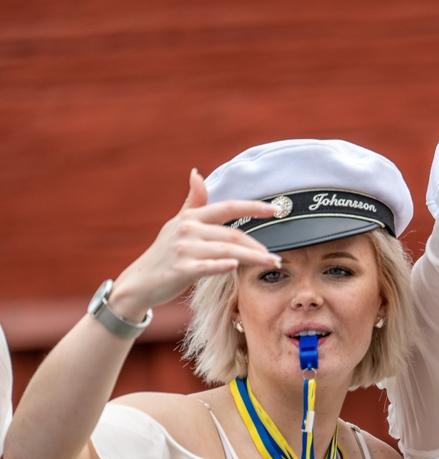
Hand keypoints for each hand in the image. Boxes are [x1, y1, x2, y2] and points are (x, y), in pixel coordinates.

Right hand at [109, 169, 279, 318]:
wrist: (140, 282)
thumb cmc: (164, 254)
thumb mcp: (177, 224)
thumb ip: (193, 202)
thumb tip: (197, 173)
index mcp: (191, 218)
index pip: (228, 207)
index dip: (253, 207)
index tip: (276, 209)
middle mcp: (187, 230)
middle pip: (232, 234)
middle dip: (257, 245)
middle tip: (276, 256)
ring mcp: (183, 249)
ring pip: (226, 250)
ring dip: (251, 257)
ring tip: (271, 263)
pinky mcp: (180, 269)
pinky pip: (206, 266)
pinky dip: (221, 264)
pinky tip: (235, 265)